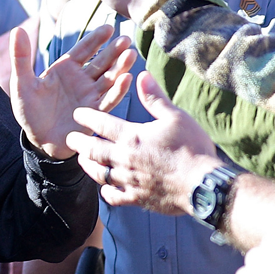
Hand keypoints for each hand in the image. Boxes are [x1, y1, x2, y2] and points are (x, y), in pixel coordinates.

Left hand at [10, 23, 134, 159]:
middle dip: (113, 51)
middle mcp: (81, 79)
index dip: (96, 39)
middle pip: (100, 62)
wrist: (38, 139)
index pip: (83, 50)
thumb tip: (18, 29)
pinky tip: (126, 79)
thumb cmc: (29, 109)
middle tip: (125, 39)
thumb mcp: (22, 83)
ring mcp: (90, 95)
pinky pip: (108, 100)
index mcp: (65, 69)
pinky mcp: (94, 112)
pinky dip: (117, 90)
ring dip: (120, 67)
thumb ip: (21, 57)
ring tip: (130, 55)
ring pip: (109, 78)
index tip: (108, 28)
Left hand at [66, 71, 218, 214]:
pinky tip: (104, 188)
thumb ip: (155, 98)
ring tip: (82, 160)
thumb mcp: (176, 117)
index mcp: (132, 136)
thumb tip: (141, 76)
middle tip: (70, 139)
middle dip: (78, 142)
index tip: (77, 113)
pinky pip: (113, 196)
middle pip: (91, 149)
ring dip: (87, 165)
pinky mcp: (135, 198)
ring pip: (98, 173)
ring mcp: (128, 180)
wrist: (204, 185)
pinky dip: (105, 191)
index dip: (86, 116)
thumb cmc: (192, 148)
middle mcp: (124, 158)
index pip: (100, 123)